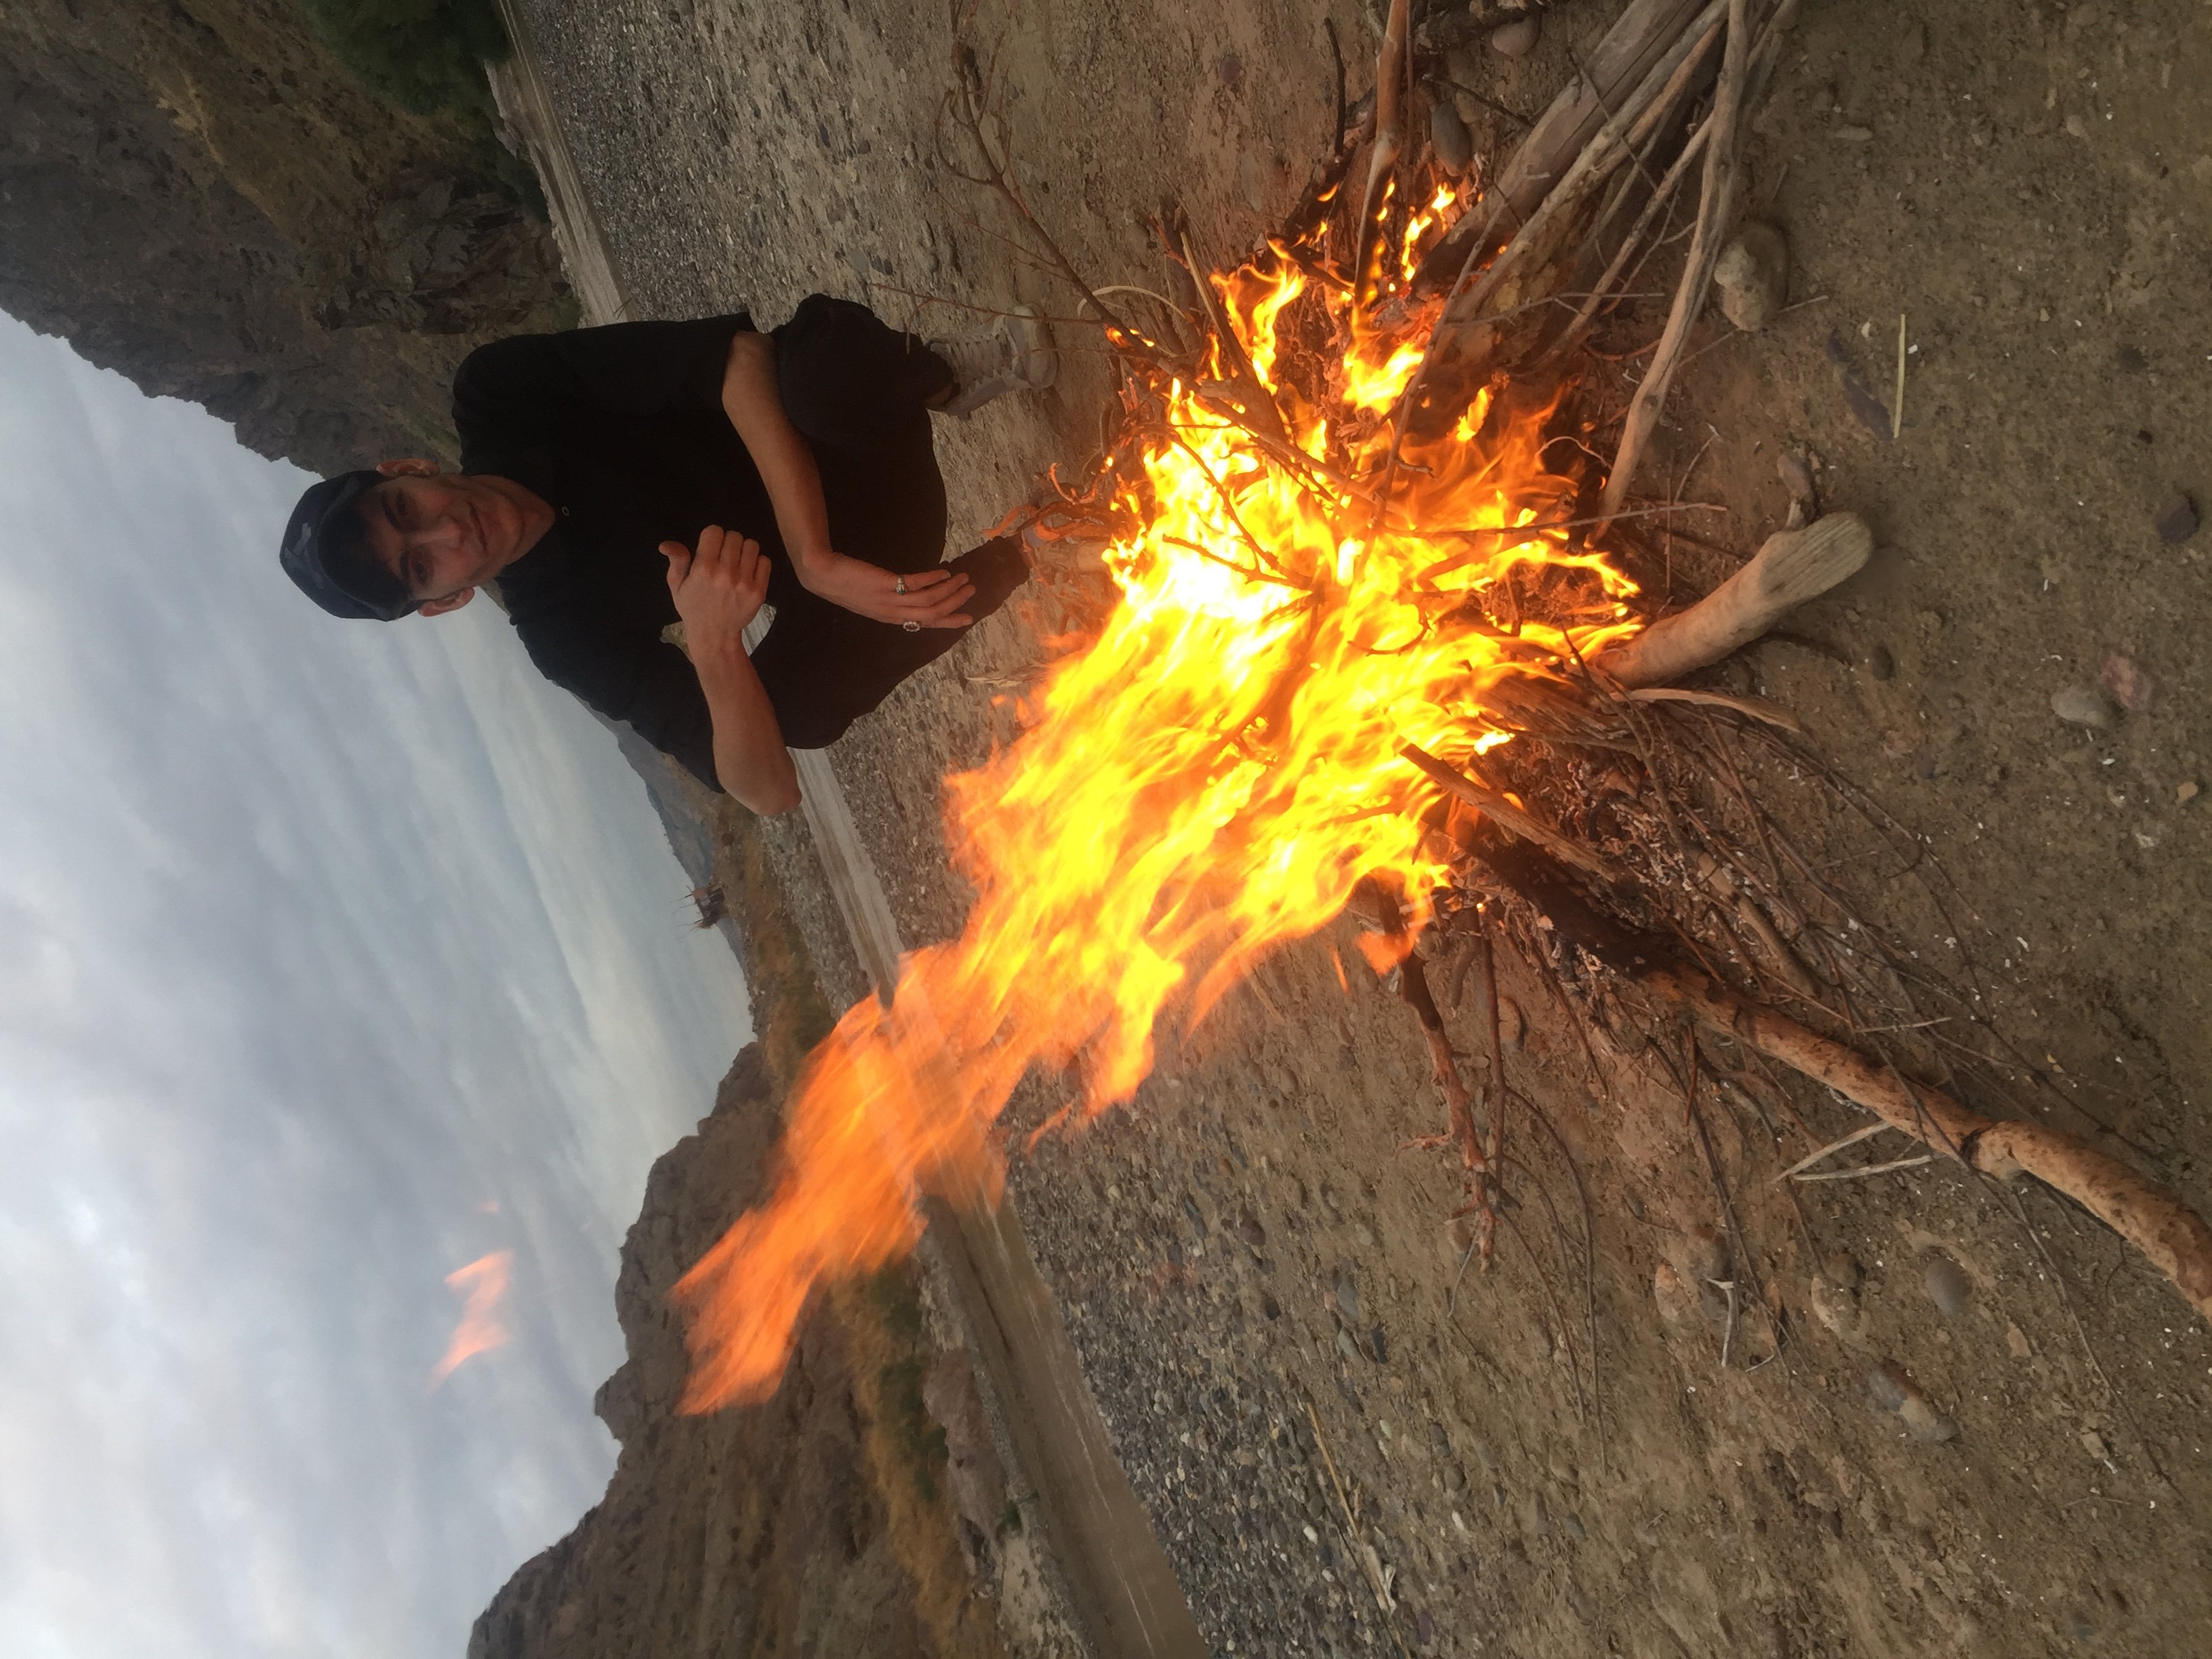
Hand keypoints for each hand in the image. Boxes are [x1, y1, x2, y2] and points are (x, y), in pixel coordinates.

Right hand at [660, 525, 770, 660]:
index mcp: (703, 569)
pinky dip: (757, 563)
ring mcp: (744, 582)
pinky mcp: (759, 591)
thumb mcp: (677, 586)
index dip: (712, 536)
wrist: (714, 635)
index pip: (714, 531)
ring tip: (737, 562)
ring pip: (751, 545)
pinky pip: (765, 561)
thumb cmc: (693, 608)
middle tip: (724, 556)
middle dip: (728, 542)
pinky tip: (748, 572)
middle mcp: (725, 573)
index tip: (710, 547)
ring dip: (744, 550)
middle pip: (734, 536)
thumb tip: (666, 544)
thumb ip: (676, 561)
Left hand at [793, 545, 974, 628]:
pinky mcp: (886, 584)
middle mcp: (892, 613)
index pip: (926, 624)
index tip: (968, 617)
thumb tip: (911, 591)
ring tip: (963, 578)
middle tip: (971, 591)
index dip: (949, 622)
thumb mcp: (870, 597)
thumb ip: (890, 598)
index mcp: (890, 618)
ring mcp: (889, 600)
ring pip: (929, 601)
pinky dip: (933, 578)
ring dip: (949, 589)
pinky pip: (917, 584)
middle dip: (955, 603)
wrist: (822, 575)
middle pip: (932, 613)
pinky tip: (943, 571)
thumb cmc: (844, 583)